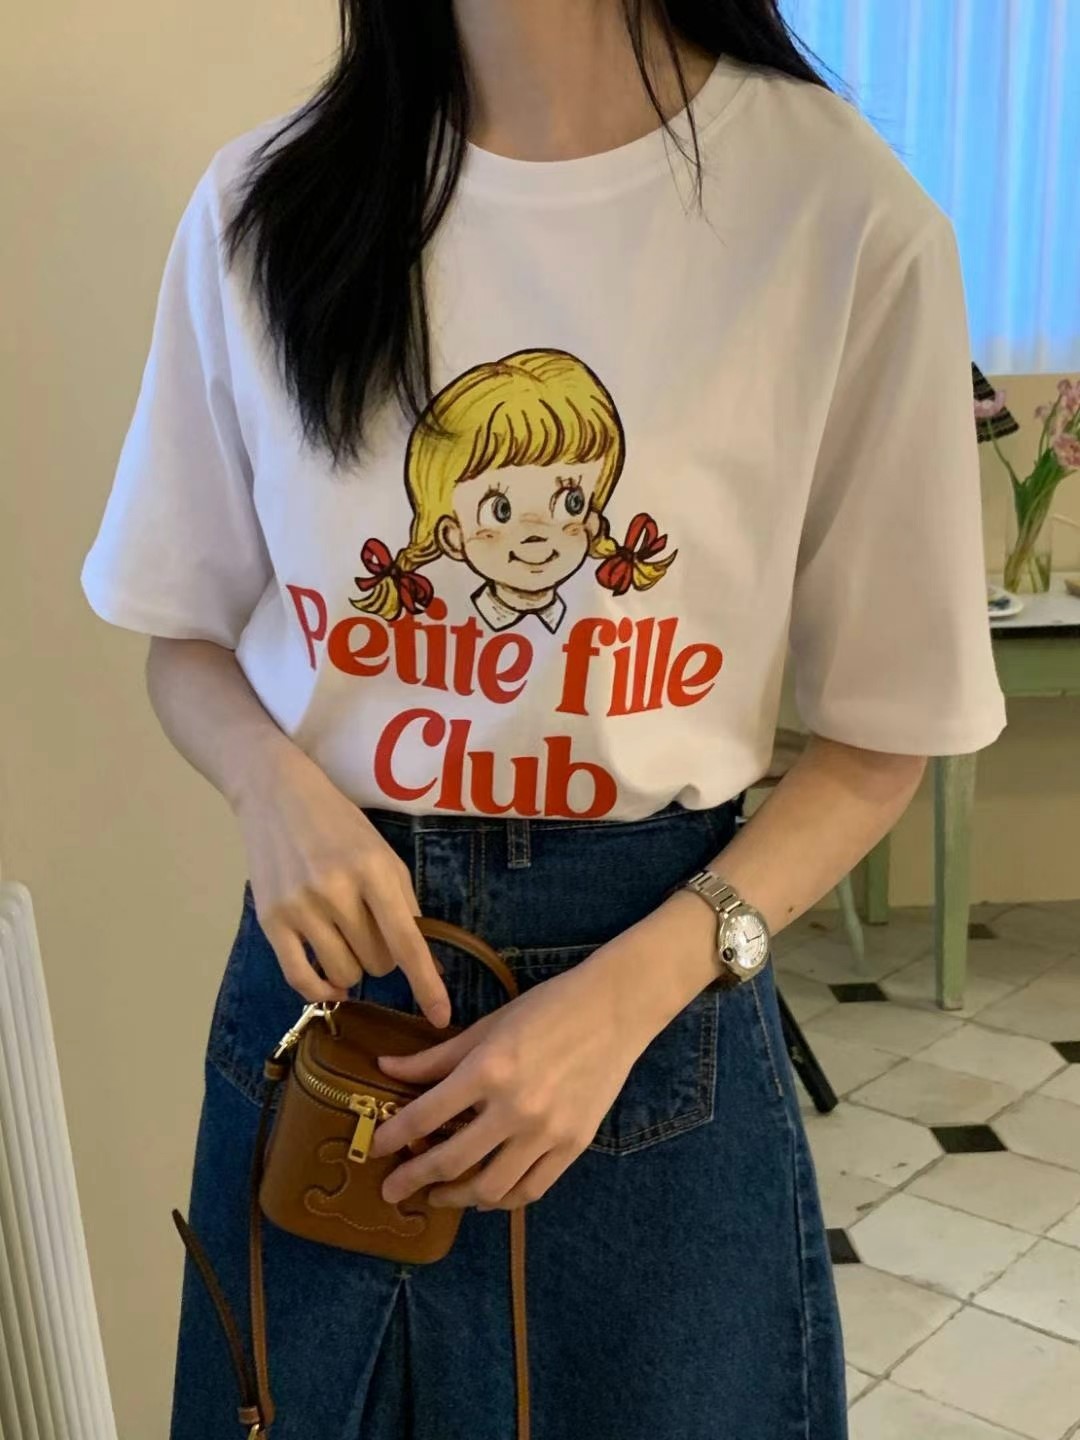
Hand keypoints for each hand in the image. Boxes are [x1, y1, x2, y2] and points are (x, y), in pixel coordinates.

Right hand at [232, 747, 450, 1024]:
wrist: (277, 796)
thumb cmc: (340, 825)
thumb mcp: (384, 855)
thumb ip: (404, 905)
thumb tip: (426, 964)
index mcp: (374, 872)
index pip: (407, 941)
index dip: (426, 984)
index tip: (440, 1016)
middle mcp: (337, 891)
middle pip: (377, 963)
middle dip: (383, 956)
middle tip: (371, 929)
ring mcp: (300, 907)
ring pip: (344, 974)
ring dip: (353, 969)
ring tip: (346, 939)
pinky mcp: (271, 920)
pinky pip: (300, 978)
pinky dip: (320, 990)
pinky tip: (329, 984)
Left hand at [368, 944, 652, 1210]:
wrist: (614, 1010)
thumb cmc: (547, 1008)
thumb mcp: (488, 1025)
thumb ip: (436, 1056)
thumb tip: (387, 1068)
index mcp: (488, 1070)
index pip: (426, 1115)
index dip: (394, 1135)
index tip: (375, 1148)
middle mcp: (514, 1108)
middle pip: (451, 1160)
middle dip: (413, 1179)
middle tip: (391, 1190)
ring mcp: (547, 1133)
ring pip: (490, 1188)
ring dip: (456, 1197)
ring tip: (438, 1194)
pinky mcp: (573, 1146)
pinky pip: (530, 1189)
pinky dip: (502, 1198)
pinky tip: (485, 1194)